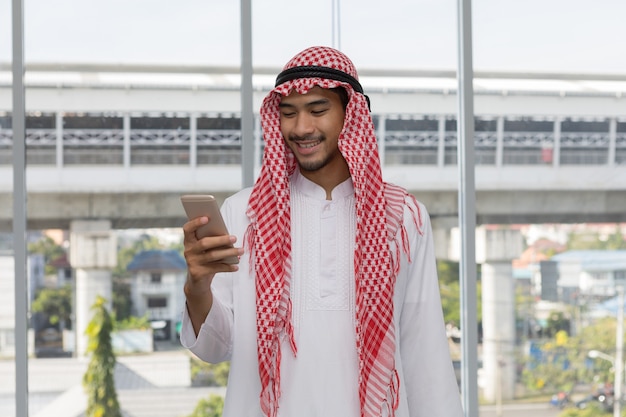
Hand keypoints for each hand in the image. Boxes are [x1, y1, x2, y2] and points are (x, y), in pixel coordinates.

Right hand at [182, 216, 242, 333]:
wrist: (197, 282)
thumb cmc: (205, 259)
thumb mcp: (206, 249)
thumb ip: (212, 240)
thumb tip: (228, 235)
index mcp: (189, 241)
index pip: (188, 229)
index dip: (196, 223)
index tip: (207, 218)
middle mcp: (188, 251)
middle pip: (204, 243)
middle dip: (221, 240)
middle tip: (235, 237)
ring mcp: (192, 262)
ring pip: (213, 255)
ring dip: (229, 252)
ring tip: (241, 250)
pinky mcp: (197, 273)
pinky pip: (215, 268)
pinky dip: (228, 266)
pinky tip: (236, 266)